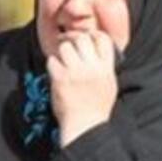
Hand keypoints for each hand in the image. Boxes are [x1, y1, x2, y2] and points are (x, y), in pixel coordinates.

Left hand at [46, 30, 117, 147]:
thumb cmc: (97, 107)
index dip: (94, 35)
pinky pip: (52, 60)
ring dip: (63, 51)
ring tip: (64, 60)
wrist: (85, 125)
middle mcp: (91, 69)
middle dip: (75, 40)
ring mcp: (74, 73)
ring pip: (65, 47)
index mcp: (106, 69)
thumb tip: (95, 47)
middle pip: (82, 39)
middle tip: (70, 44)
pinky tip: (57, 71)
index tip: (88, 38)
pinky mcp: (59, 79)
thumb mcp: (109, 84)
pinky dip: (53, 64)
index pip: (102, 39)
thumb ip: (104, 66)